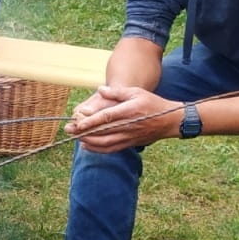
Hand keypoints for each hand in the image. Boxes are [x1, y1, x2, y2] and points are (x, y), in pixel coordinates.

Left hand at [66, 84, 180, 152]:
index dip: (91, 121)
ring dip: (89, 142)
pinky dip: (97, 149)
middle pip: (102, 131)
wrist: (170, 120)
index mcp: (129, 111)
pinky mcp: (130, 144)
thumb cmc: (152, 103)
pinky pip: (111, 149)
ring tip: (76, 138)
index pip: (107, 117)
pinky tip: (87, 146)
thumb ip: (116, 92)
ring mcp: (129, 136)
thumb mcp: (136, 92)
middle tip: (69, 130)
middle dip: (83, 132)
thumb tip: (99, 90)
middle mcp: (128, 126)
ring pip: (105, 143)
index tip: (78, 122)